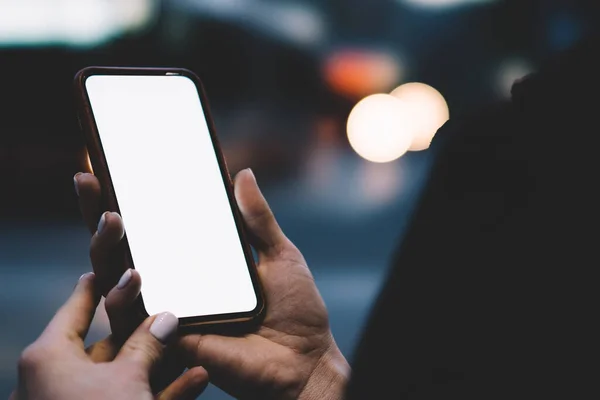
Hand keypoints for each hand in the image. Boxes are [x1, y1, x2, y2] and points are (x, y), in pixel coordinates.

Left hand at [11, 273, 207, 399]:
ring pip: (123, 376)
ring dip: (158, 363)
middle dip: (142, 330)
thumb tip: (164, 318)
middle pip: (105, 343)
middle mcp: (57, 380)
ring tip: (189, 343)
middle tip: (167, 308)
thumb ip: (147, 345)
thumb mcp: (128, 380)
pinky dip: (159, 392)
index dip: (96, 287)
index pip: (76, 309)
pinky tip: (194, 379)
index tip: (108, 269)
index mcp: (49, 358)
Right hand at [75, 168, 349, 399]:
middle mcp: (178, 284)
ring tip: (110, 218)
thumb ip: (256, 219)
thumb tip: (241, 173)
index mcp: (200, 263)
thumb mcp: (279, 255)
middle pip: (125, 249)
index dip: (131, 200)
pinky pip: (134, 320)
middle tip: (90, 182)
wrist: (305, 360)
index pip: (157, 228)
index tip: (110, 166)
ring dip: (104, 249)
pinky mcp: (169, 339)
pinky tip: (129, 271)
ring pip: (117, 281)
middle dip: (100, 215)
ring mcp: (169, 311)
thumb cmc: (295, 309)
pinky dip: (123, 297)